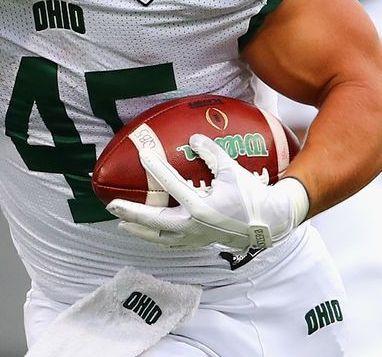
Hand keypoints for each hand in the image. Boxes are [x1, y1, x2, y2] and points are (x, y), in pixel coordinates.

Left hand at [106, 134, 309, 254]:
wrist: (269, 224)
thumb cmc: (252, 196)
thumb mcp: (233, 170)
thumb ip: (212, 153)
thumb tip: (193, 138)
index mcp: (202, 207)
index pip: (171, 185)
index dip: (156, 168)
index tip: (143, 154)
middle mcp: (194, 225)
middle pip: (155, 221)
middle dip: (132, 212)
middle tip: (111, 204)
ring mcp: (195, 237)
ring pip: (160, 237)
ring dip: (139, 229)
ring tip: (120, 222)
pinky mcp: (199, 242)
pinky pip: (171, 242)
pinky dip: (156, 238)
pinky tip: (146, 232)